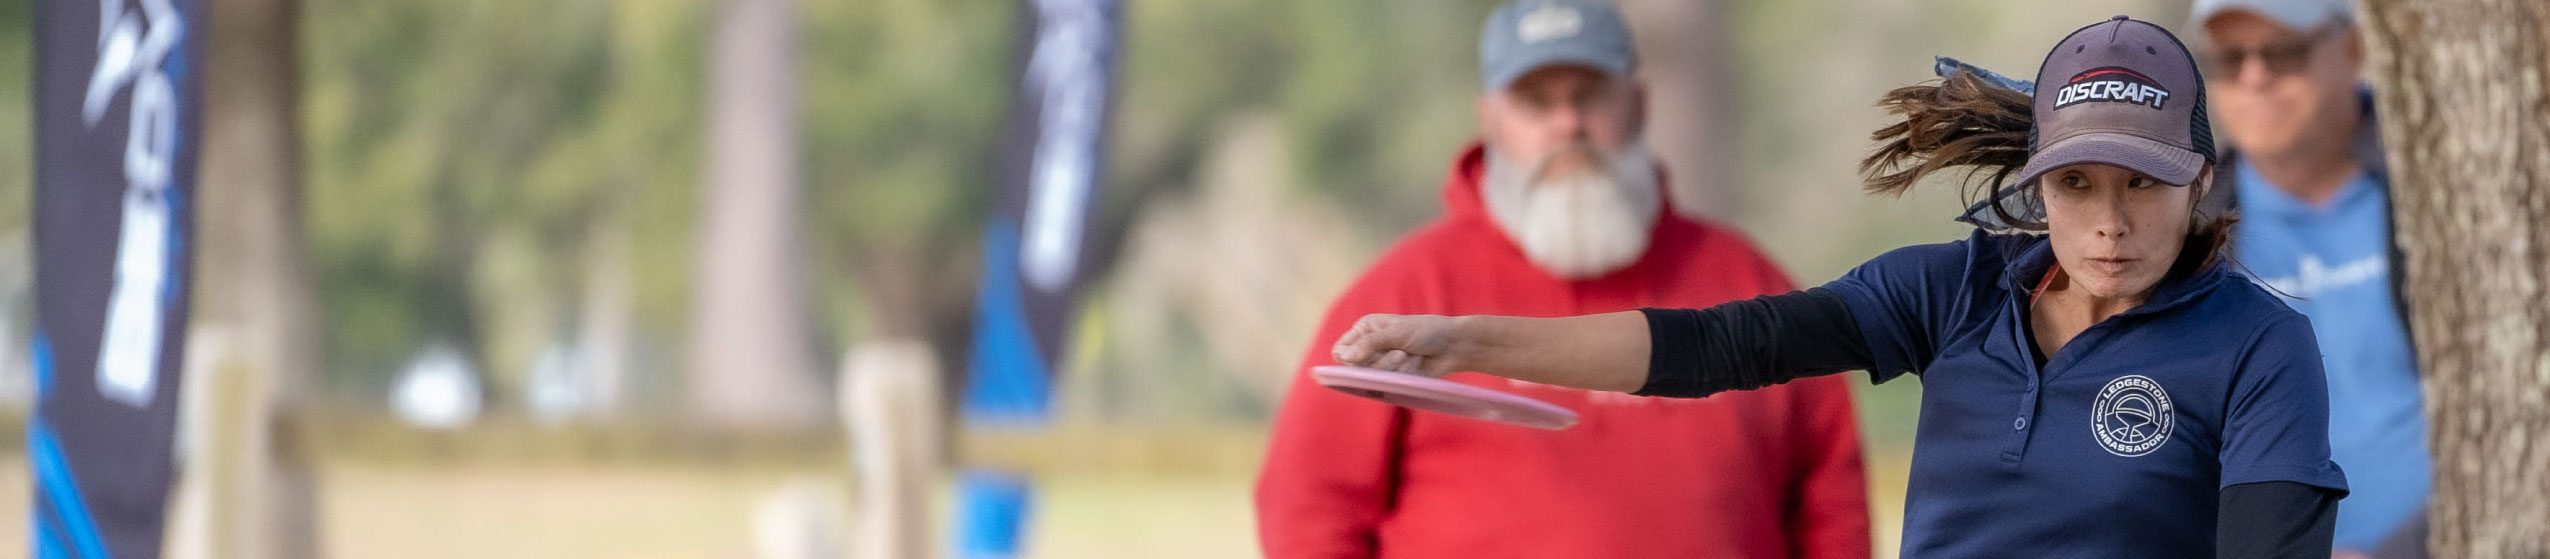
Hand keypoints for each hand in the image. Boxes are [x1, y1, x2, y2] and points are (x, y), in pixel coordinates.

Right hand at [1331, 314, 1463, 376]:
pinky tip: (1416, 365)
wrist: (1453, 346)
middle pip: (1356, 369)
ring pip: (1373, 379)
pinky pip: (1389, 386)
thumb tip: (1345, 358)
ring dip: (1395, 369)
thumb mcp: (1397, 333)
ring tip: (1410, 356)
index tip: (1362, 359)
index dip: (1348, 359)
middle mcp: (1369, 347)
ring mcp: (1381, 364)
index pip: (1340, 351)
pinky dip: (1404, 376)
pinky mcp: (1393, 378)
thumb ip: (1370, 344)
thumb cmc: (1426, 331)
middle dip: (1381, 363)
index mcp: (1364, 330)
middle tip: (1401, 352)